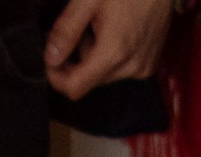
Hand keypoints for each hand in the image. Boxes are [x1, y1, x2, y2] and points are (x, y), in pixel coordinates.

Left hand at [44, 0, 172, 93]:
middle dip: (75, 60)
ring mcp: (142, 69)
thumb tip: (50, 58)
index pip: (75, 88)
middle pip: (89, 81)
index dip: (57, 77)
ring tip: (98, 24)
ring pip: (104, 75)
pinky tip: (115, 31)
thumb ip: (67, 29)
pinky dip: (111, 55)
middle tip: (74, 29)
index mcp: (114, 52)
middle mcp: (130, 68)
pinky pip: (120, 70)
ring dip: (93, 56)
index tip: (50, 58)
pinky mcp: (150, 65)